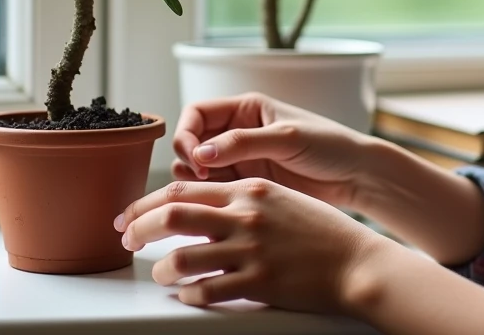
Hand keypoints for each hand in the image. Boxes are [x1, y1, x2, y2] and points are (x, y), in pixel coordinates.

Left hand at [115, 178, 387, 311]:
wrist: (355, 262)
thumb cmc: (322, 231)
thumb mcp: (280, 199)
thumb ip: (242, 199)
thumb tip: (202, 207)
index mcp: (249, 190)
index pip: (183, 188)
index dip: (147, 202)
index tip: (130, 215)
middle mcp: (245, 216)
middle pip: (172, 215)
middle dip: (139, 228)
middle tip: (128, 240)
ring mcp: (250, 250)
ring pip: (182, 257)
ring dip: (163, 269)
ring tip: (162, 274)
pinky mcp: (258, 282)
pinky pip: (207, 290)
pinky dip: (189, 294)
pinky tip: (189, 294)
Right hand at [172, 92, 371, 209]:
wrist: (356, 176)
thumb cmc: (329, 146)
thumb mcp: (286, 138)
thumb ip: (243, 143)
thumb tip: (201, 152)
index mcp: (246, 109)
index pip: (197, 113)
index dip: (187, 133)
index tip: (195, 156)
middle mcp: (239, 132)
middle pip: (193, 141)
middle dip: (187, 158)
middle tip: (199, 178)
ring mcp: (243, 160)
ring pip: (200, 168)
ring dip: (195, 179)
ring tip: (206, 191)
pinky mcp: (249, 185)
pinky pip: (218, 188)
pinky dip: (211, 195)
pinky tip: (219, 204)